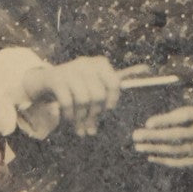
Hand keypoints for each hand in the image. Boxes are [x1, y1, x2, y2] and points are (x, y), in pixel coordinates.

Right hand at [21, 58, 145, 136]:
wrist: (46, 81)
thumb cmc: (77, 84)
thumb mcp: (95, 82)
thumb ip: (114, 84)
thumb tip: (146, 70)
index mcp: (100, 64)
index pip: (114, 83)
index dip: (112, 100)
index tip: (107, 110)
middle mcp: (86, 63)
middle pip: (98, 95)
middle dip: (94, 114)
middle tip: (91, 126)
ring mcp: (70, 70)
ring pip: (83, 100)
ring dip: (81, 118)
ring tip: (80, 128)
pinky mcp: (56, 78)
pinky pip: (67, 102)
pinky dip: (69, 116)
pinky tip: (69, 121)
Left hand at [132, 105, 192, 169]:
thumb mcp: (192, 114)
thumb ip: (174, 117)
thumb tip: (148, 125)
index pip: (182, 116)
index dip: (165, 120)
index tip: (148, 123)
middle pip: (178, 135)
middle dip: (155, 136)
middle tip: (136, 135)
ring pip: (177, 149)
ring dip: (156, 148)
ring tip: (139, 146)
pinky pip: (180, 161)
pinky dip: (164, 160)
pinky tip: (151, 156)